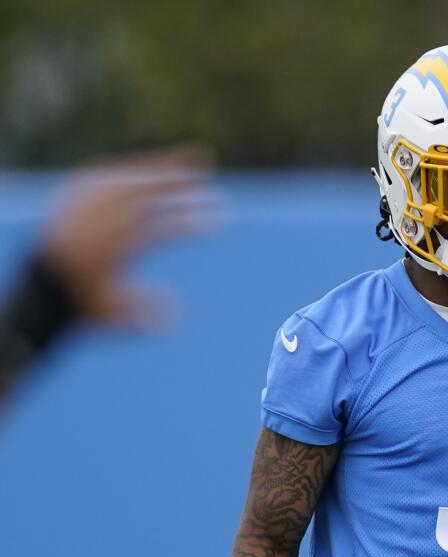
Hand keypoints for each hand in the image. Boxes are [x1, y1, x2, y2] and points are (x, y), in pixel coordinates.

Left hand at [39, 145, 215, 328]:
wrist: (39, 284)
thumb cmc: (79, 301)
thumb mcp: (112, 315)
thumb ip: (144, 313)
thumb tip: (177, 309)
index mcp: (109, 251)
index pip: (160, 230)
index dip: (191, 222)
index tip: (218, 217)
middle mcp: (94, 222)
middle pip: (143, 195)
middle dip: (177, 182)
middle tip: (207, 172)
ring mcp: (83, 204)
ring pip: (127, 179)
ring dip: (160, 169)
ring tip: (191, 158)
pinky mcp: (74, 192)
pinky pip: (108, 174)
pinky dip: (133, 169)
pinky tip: (154, 169)